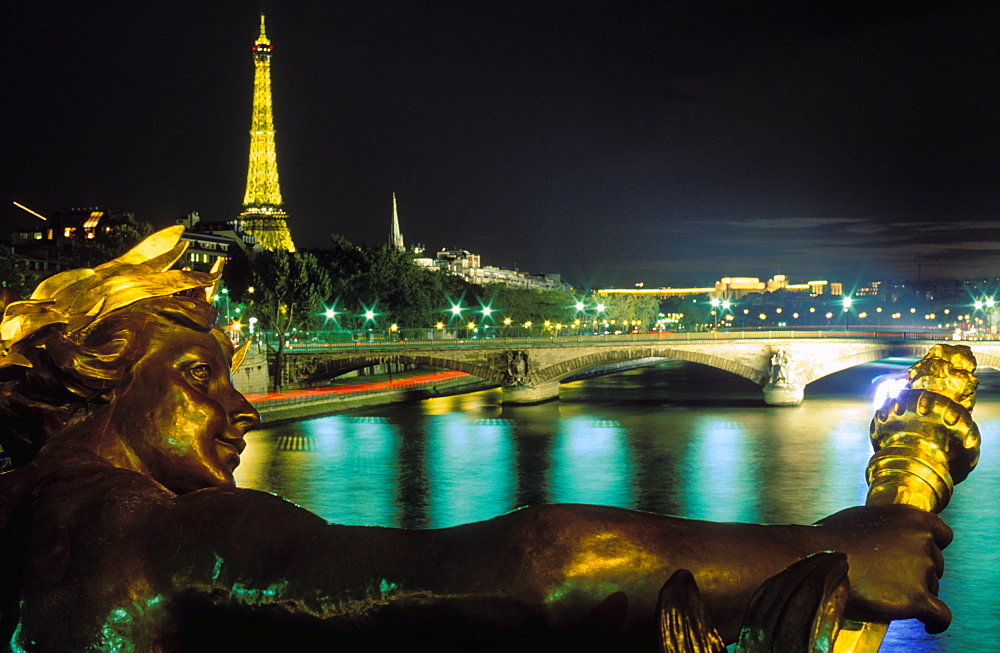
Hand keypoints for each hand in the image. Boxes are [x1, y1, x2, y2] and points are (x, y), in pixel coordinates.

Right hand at [813, 505, 951, 632]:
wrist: (816, 560)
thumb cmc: (830, 539)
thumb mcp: (862, 518)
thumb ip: (885, 526)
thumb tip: (886, 536)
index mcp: (910, 517)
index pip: (942, 535)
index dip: (932, 547)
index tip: (922, 555)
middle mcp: (921, 540)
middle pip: (936, 563)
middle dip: (919, 572)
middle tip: (894, 578)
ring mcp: (921, 569)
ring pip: (933, 588)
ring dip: (916, 593)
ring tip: (889, 595)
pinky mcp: (917, 598)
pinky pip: (941, 615)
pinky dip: (937, 621)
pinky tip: (929, 624)